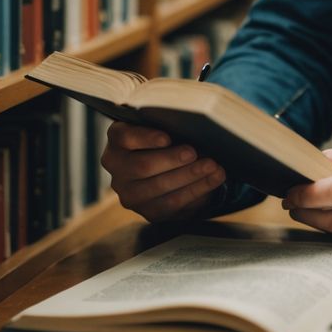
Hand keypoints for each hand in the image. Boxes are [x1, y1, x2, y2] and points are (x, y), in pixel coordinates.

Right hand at [101, 122, 225, 221]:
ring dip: (190, 178)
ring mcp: (131, 194)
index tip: (168, 138)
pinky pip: (173, 205)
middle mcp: (118, 169)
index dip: (146, 138)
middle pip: (143, 166)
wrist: (168, 161)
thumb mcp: (163, 121)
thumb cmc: (168, 132)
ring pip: (160, 189)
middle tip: (195, 153)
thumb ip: (170, 119)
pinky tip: (213, 181)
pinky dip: (196, 192)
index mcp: (118, 140)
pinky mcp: (149, 211)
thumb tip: (191, 123)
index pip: (125, 137)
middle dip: (173, 159)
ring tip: (214, 167)